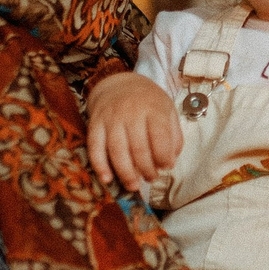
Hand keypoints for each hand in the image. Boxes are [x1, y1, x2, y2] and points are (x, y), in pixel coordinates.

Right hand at [86, 72, 182, 191]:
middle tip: (151, 178)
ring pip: (117, 151)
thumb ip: (174, 135)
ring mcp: (110, 118)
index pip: (159, 137)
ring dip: (126, 173)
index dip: (164, 157)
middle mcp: (130, 112)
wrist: (117, 83)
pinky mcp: (94, 124)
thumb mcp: (167, 110)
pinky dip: (100, 166)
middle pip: (138, 148)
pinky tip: (107, 179)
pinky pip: (94, 147)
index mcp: (153, 108)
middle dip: (146, 169)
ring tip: (134, 186)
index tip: (166, 167)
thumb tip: (170, 162)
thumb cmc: (147, 102)